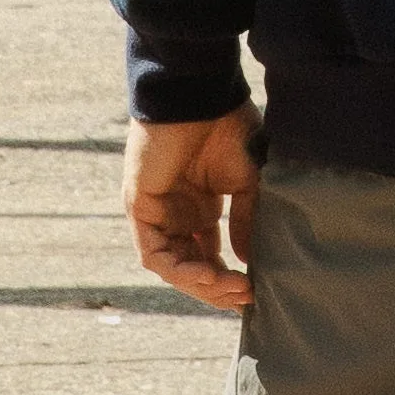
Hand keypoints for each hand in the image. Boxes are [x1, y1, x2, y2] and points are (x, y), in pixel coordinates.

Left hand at [127, 109, 260, 311]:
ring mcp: (155, 212)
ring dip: (201, 285)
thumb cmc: (226, 128)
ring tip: (232, 289)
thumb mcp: (247, 182)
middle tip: (244, 297)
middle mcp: (174, 214)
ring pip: (171, 266)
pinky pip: (153, 253)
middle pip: (190, 267)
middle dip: (216, 288)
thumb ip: (245, 221)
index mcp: (198, 207)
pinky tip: (210, 275)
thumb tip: (251, 262)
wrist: (198, 96)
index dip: (228, 278)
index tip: (255, 290)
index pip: (207, 256)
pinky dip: (180, 270)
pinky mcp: (139, 208)